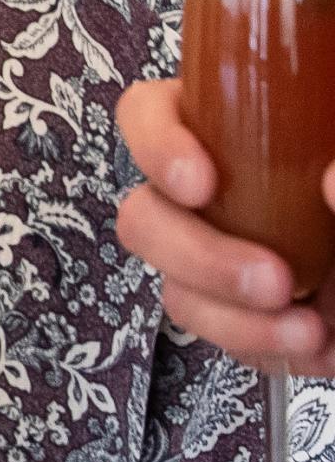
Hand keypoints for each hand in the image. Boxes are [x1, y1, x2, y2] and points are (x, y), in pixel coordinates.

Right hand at [116, 79, 334, 371]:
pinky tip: (314, 345)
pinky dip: (264, 348)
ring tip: (308, 331)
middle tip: (273, 281)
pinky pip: (221, 337)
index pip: (148, 114)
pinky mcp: (238, 312)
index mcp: (233, 129)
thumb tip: (331, 181)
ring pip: (175, 290)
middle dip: (197, 258)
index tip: (200, 183)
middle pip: (145, 217)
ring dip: (234, 320)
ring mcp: (219, 255)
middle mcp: (213, 191)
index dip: (153, 144)